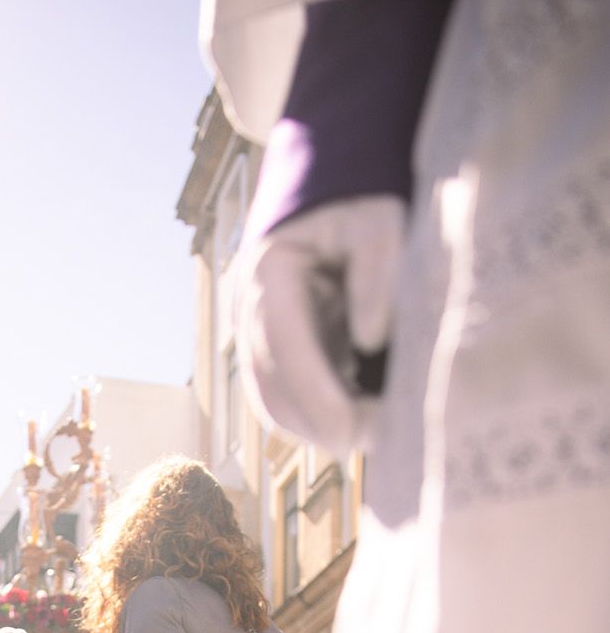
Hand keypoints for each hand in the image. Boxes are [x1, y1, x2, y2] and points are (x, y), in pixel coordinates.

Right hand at [237, 196, 404, 456]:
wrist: (334, 193)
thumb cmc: (361, 203)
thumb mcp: (379, 218)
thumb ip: (378, 267)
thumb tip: (371, 338)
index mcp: (269, 273)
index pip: (283, 350)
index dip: (317, 399)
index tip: (359, 430)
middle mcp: (251, 313)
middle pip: (271, 392)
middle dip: (322, 426)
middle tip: (382, 439)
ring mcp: (258, 338)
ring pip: (277, 406)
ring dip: (322, 430)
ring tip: (377, 432)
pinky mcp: (277, 355)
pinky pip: (291, 402)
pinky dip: (324, 419)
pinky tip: (364, 419)